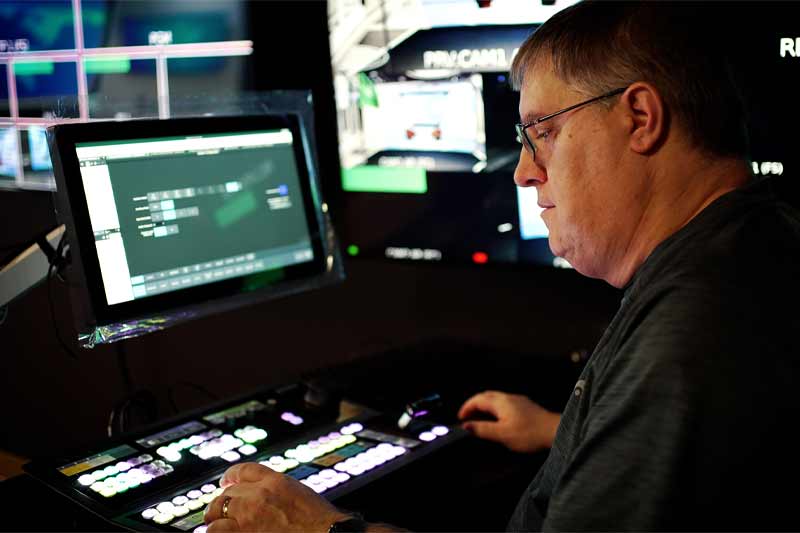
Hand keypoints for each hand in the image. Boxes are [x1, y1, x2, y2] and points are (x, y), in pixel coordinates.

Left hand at [203, 462, 350, 531]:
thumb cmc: (322, 524)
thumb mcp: (302, 496)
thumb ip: (280, 493)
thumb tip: (267, 499)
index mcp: (276, 482)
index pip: (243, 471)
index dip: (230, 476)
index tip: (226, 482)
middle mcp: (259, 495)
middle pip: (227, 492)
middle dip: (222, 502)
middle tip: (218, 511)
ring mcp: (249, 516)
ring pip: (216, 510)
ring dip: (214, 518)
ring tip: (215, 525)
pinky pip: (215, 530)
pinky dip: (215, 532)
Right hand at [457, 390, 559, 452]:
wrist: (554, 431)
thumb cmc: (530, 433)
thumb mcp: (502, 434)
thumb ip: (483, 429)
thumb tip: (467, 426)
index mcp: (500, 402)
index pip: (477, 400)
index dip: (466, 408)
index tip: (460, 417)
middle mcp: (508, 397)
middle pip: (485, 396)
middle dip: (474, 404)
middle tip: (467, 416)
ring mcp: (517, 400)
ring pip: (495, 398)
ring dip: (484, 406)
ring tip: (480, 417)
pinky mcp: (525, 406)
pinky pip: (504, 402)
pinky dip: (495, 408)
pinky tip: (498, 418)